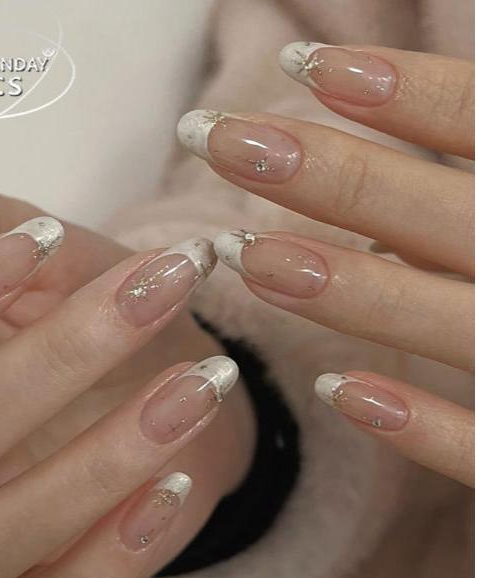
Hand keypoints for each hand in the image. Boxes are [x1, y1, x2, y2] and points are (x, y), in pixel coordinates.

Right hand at [0, 165, 254, 577]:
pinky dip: (119, 546)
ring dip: (105, 457)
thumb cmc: (103, 306)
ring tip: (196, 384)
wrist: (172, 372)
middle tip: (151, 292)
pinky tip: (177, 483)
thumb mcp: (57, 253)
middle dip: (53, 359)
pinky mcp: (52, 571)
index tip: (35, 243)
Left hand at [177, 44, 472, 485]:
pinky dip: (421, 424)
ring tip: (245, 254)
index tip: (300, 63)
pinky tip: (334, 389)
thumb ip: (471, 184)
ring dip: (344, 286)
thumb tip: (381, 191)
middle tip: (214, 139)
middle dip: (321, 170)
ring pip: (448, 317)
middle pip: (435, 205)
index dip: (397, 87)